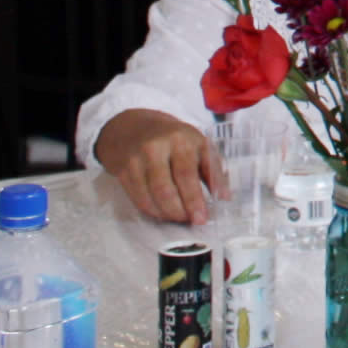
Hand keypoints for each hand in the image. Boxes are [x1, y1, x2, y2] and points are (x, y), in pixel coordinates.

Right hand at [96, 109, 222, 224]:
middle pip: (165, 189)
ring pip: (150, 197)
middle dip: (179, 211)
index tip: (202, 218)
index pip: (187, 174)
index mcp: (181, 139)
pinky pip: (138, 199)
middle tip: (191, 221)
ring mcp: (136, 160)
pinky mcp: (123, 171)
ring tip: (179, 217)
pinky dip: (152, 210)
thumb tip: (225, 197)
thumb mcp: (197, 143)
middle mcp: (156, 148)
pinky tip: (163, 212)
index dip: (194, 199)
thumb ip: (212, 169)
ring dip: (166, 214)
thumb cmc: (173, 137)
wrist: (133, 125)